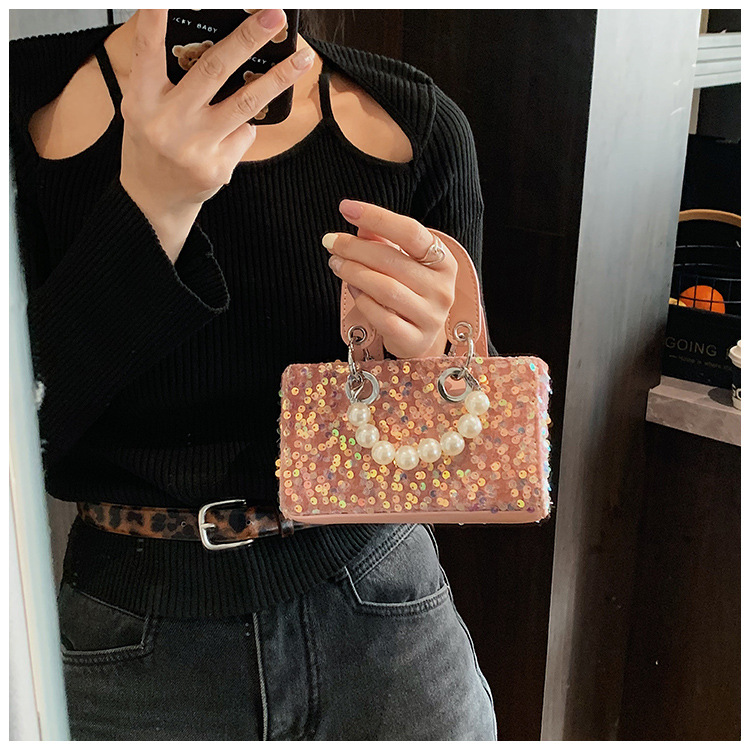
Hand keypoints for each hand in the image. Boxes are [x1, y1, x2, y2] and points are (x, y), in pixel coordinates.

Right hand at [120, 9, 314, 261]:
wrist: (154, 199)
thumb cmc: (151, 143)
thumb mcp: (142, 107)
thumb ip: (164, 78)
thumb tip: (214, 42)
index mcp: (142, 100)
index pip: (148, 52)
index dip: (155, 20)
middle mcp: (168, 122)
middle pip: (213, 71)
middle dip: (247, 39)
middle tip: (273, 16)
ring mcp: (195, 147)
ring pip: (245, 104)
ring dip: (278, 78)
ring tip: (301, 58)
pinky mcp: (218, 167)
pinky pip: (245, 133)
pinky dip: (247, 124)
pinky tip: (234, 129)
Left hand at [323, 200, 457, 358]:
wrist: (420, 337)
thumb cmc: (409, 293)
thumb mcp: (403, 262)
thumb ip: (383, 241)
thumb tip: (361, 223)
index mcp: (444, 262)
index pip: (411, 232)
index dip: (377, 217)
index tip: (346, 208)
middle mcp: (442, 289)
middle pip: (392, 260)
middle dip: (355, 248)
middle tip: (331, 242)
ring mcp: (431, 316)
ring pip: (385, 288)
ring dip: (353, 272)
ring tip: (336, 263)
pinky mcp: (415, 340)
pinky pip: (381, 317)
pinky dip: (361, 300)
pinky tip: (352, 289)